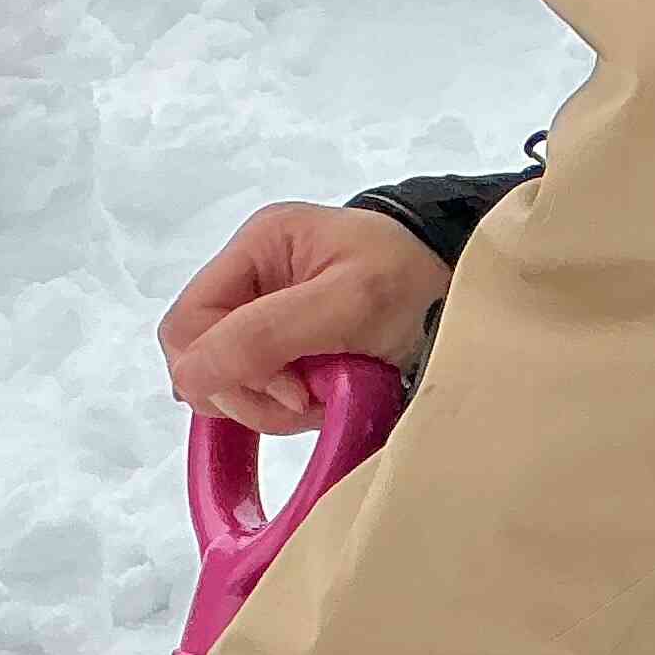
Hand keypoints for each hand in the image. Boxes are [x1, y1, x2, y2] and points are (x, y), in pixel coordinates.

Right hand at [157, 204, 450, 432]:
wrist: (468, 295)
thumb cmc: (415, 283)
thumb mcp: (346, 303)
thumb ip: (263, 335)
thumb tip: (189, 377)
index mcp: (256, 246)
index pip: (186, 326)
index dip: (219, 367)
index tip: (284, 384)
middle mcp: (248, 277)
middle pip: (198, 360)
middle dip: (248, 392)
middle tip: (307, 395)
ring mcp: (260, 315)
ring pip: (222, 384)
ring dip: (269, 407)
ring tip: (324, 394)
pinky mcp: (277, 347)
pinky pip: (251, 393)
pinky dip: (282, 409)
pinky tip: (320, 396)